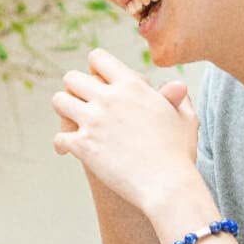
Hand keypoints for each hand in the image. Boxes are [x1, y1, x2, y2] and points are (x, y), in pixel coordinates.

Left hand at [52, 48, 200, 217]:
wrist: (167, 185)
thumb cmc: (179, 154)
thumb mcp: (184, 119)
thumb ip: (177, 98)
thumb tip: (176, 86)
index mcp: (131, 85)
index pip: (98, 58)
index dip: (95, 68)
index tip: (97, 80)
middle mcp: (109, 98)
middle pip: (72, 77)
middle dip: (74, 88)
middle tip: (79, 102)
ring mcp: (93, 121)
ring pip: (59, 101)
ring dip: (63, 111)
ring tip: (70, 122)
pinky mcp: (83, 145)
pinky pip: (59, 137)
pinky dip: (62, 144)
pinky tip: (67, 150)